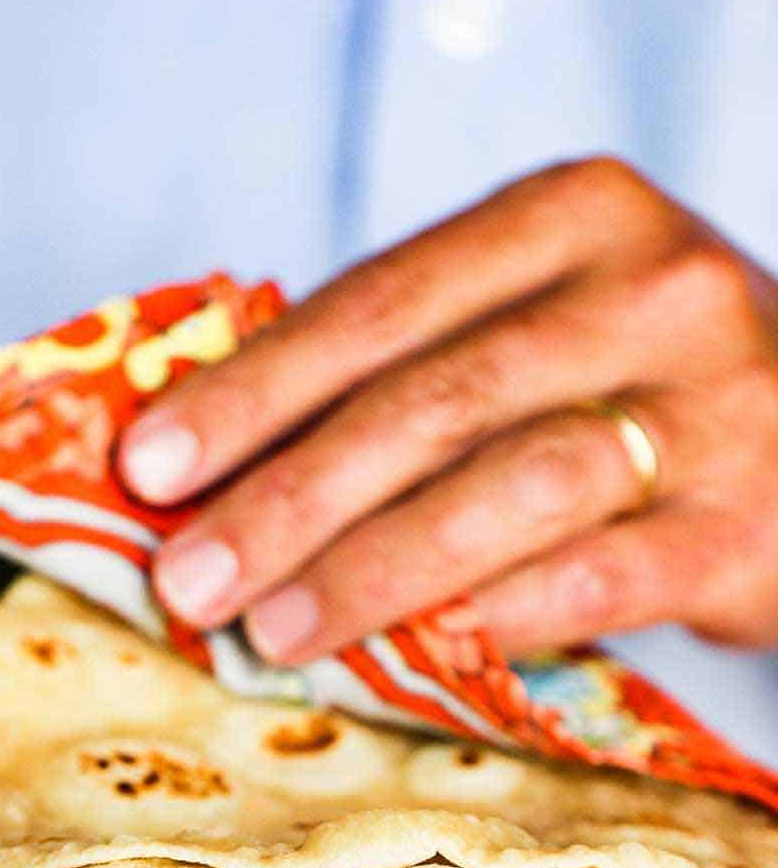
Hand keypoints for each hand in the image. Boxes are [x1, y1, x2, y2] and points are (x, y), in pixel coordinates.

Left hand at [120, 158, 777, 661]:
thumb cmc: (637, 381)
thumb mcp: (544, 325)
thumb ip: (416, 365)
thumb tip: (219, 464)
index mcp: (576, 216)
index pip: (380, 302)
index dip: (253, 390)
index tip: (151, 468)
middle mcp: (653, 292)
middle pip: (431, 400)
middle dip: (289, 498)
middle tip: (190, 578)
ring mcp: (716, 407)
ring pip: (511, 487)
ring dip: (373, 569)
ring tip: (274, 631)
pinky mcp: (750, 525)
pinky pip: (601, 576)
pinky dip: (498, 616)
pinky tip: (422, 651)